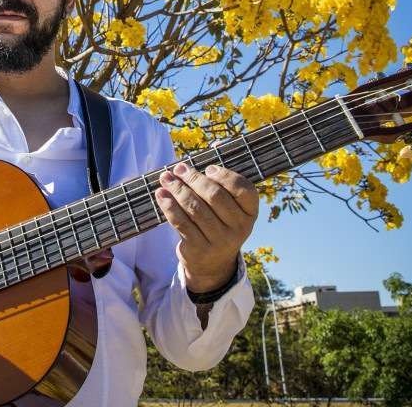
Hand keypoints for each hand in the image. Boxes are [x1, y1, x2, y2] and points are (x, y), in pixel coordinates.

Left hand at [156, 162, 258, 292]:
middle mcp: (239, 228)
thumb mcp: (229, 207)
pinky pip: (181, 222)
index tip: (208, 169)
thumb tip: (215, 146)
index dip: (224, 175)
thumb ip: (223, 181)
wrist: (212, 264)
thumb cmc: (219, 223)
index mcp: (250, 213)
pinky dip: (169, 206)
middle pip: (214, 196)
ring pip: (195, 208)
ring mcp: (219, 240)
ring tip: (166, 178)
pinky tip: (161, 195)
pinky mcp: (199, 249)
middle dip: (193, 178)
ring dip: (177, 189)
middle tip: (179, 169)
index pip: (244, 189)